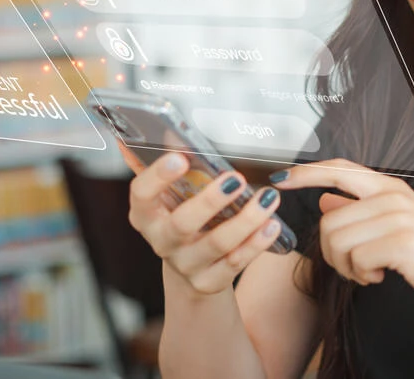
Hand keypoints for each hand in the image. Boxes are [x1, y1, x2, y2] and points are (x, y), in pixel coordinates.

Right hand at [127, 152, 283, 294]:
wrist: (191, 268)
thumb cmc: (182, 216)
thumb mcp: (169, 195)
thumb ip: (161, 165)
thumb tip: (149, 132)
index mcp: (145, 214)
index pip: (141, 194)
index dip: (158, 176)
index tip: (180, 157)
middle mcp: (161, 241)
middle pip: (182, 223)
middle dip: (210, 201)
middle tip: (236, 178)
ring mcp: (185, 264)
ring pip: (216, 244)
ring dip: (246, 220)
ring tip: (268, 198)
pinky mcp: (208, 282)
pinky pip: (235, 263)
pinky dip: (256, 243)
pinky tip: (271, 224)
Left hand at [270, 158, 413, 317]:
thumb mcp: (398, 226)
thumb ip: (362, 210)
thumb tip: (325, 200)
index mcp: (391, 187)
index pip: (338, 169)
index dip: (306, 174)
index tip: (280, 180)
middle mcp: (393, 195)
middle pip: (329, 220)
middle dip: (332, 253)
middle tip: (354, 269)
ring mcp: (397, 216)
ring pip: (337, 240)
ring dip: (346, 267)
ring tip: (369, 273)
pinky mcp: (400, 242)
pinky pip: (354, 259)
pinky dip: (361, 276)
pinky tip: (380, 278)